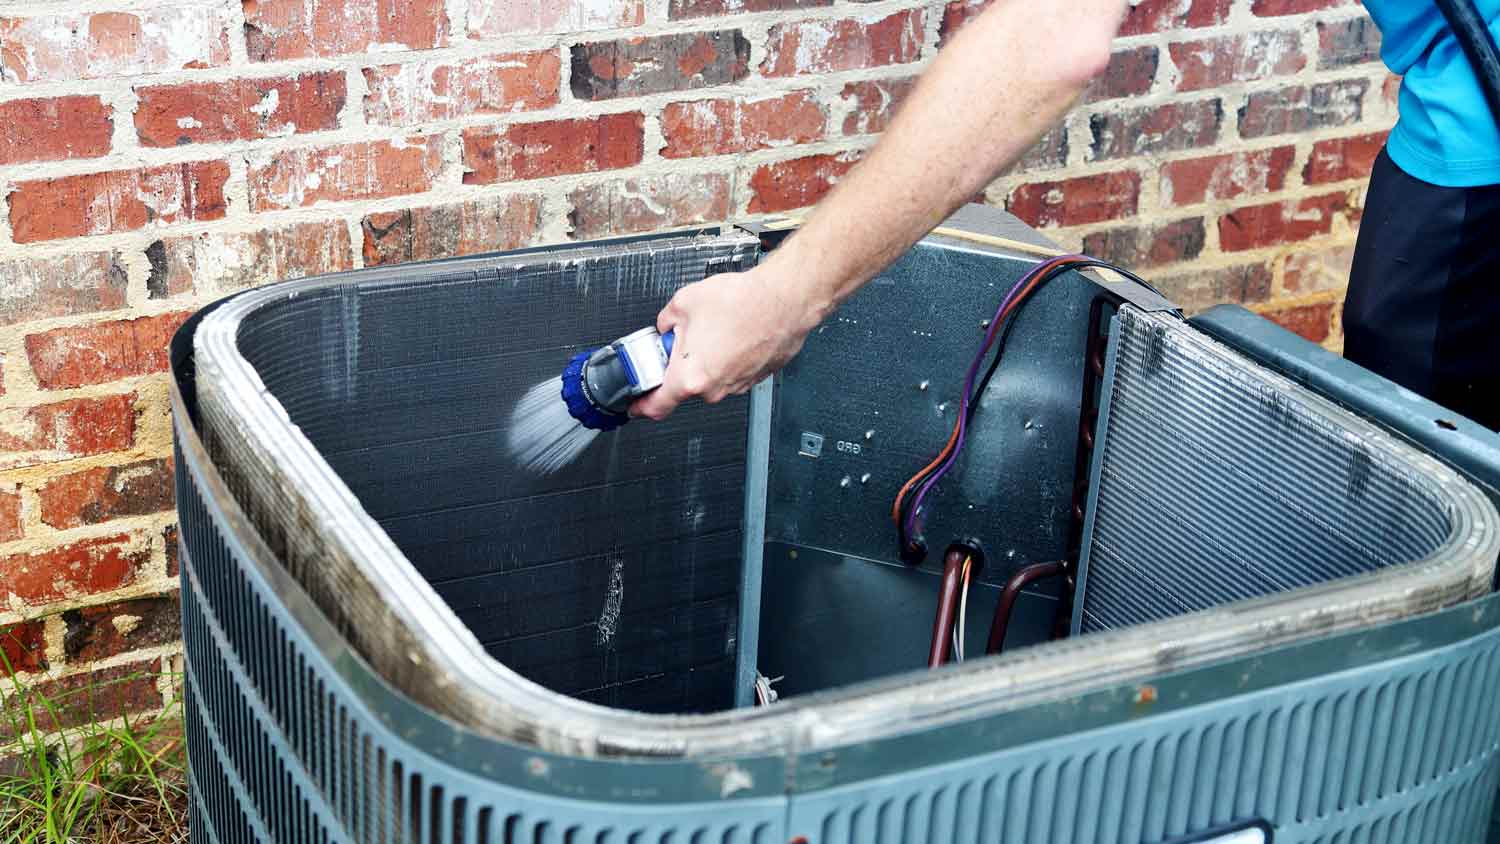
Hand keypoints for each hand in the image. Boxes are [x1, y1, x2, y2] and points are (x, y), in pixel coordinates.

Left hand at [631, 264, 823, 419]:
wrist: (785, 300)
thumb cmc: (742, 302)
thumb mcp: (683, 303)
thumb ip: (665, 321)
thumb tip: (666, 326)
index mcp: (690, 377)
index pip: (656, 406)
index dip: (641, 406)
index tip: (635, 405)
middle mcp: (714, 388)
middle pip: (686, 386)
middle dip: (681, 365)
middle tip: (685, 339)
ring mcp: (738, 385)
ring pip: (711, 378)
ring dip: (707, 359)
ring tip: (716, 329)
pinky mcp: (756, 378)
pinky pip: (733, 371)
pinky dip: (729, 357)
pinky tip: (733, 332)